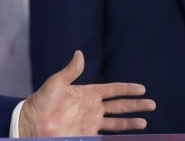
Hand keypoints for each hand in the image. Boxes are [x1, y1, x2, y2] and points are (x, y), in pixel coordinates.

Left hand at [19, 50, 155, 136]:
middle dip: (135, 105)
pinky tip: (130, 135)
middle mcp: (91, 107)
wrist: (33, 122)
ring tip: (144, 122)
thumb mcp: (57, 82)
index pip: (111, 90)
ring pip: (116, 122)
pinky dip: (120, 134)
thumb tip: (79, 53)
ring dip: (130, 122)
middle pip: (119, 106)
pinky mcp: (87, 134)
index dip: (126, 89)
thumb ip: (71, 70)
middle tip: (151, 104)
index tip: (141, 88)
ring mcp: (90, 121)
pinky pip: (108, 134)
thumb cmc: (42, 100)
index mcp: (86, 93)